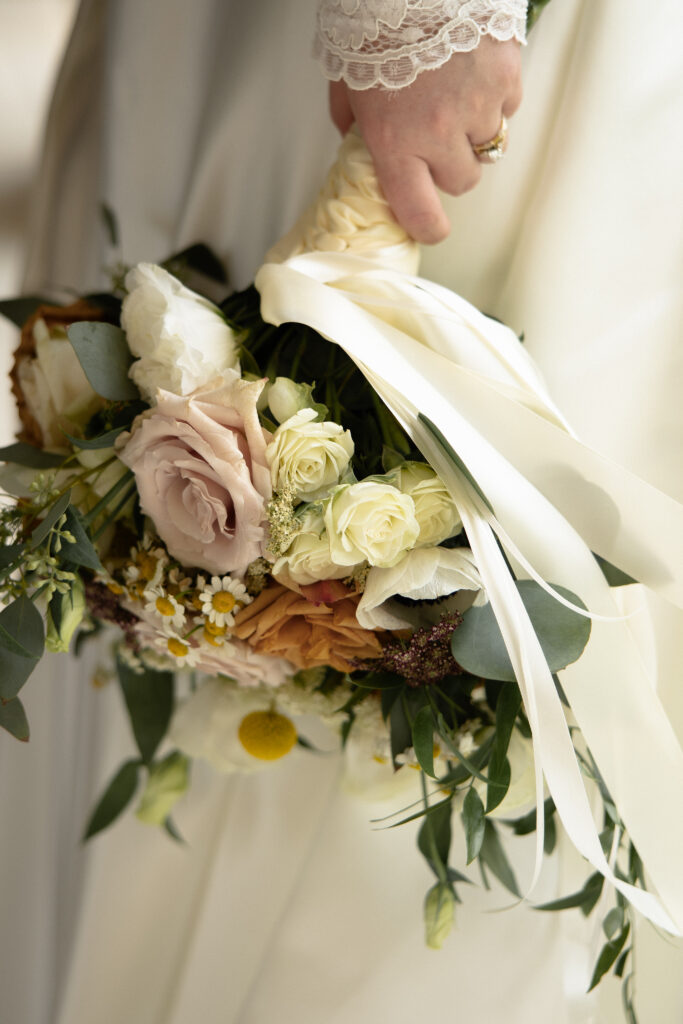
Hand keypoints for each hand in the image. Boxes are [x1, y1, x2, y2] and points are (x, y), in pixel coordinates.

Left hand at [329, 37, 522, 243]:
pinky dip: (494, 96)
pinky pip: (507, 105)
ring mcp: (478, 106)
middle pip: (462, 182)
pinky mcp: (506, 76)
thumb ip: (352, 126)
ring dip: (473, 130)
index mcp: (398, 144)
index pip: (422, 215)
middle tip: (435, 138)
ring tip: (453, 94)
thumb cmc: (373, 26)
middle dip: (450, 166)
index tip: (429, 225)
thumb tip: (359, 146)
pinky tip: (472, 72)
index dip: (428, 227)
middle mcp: (441, 134)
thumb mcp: (344, 85)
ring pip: (489, 144)